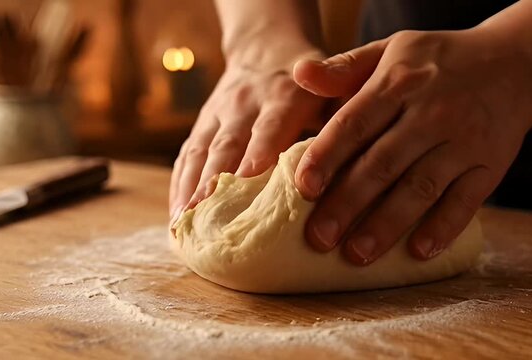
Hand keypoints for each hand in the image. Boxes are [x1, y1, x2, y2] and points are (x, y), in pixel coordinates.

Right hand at [169, 44, 326, 218]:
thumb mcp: (334, 89)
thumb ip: (340, 122)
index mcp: (285, 96)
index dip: (259, 154)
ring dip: (191, 188)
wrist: (268, 48)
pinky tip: (176, 214)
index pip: (271, 127)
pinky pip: (187, 153)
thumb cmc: (312, 84)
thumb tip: (355, 169)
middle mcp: (247, 103)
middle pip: (228, 144)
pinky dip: (180, 184)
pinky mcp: (203, 121)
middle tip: (206, 219)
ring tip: (183, 224)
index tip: (247, 183)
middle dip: (215, 182)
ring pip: (202, 150)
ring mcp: (219, 112)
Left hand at [293, 29, 531, 263]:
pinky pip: (466, 200)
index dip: (327, 156)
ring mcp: (464, 141)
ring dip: (387, 224)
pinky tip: (418, 252)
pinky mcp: (491, 164)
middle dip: (347, 204)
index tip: (302, 189)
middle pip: (382, 164)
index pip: (355, 123)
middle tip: (318, 238)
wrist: (515, 62)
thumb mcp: (390, 49)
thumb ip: (344, 66)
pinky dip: (443, 227)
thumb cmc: (438, 61)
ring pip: (420, 188)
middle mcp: (431, 113)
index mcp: (399, 83)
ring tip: (356, 254)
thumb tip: (298, 75)